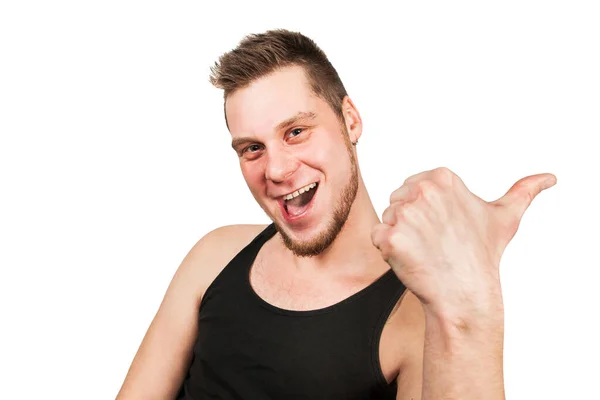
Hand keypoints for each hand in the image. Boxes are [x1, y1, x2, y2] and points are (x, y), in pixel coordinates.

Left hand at [371, 167, 555, 317]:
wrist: (465, 294)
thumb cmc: (482, 255)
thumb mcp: (505, 217)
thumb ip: (523, 192)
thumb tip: (550, 177)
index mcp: (442, 177)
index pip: (412, 188)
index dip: (424, 211)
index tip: (444, 227)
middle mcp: (422, 190)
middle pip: (397, 202)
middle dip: (410, 223)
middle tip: (435, 242)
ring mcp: (405, 214)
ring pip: (387, 220)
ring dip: (399, 237)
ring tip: (425, 251)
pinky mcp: (390, 237)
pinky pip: (377, 238)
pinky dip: (388, 251)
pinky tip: (411, 260)